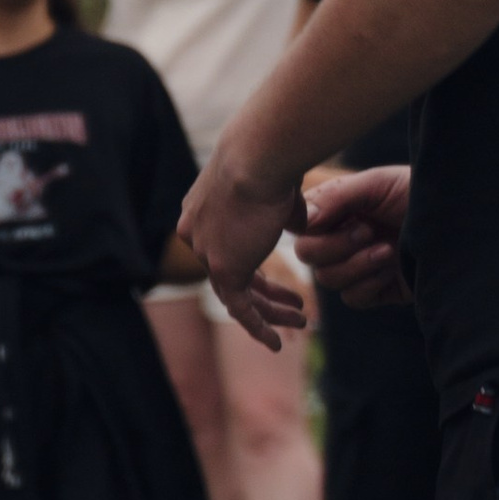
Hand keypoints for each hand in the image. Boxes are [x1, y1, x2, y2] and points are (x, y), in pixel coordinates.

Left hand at [181, 139, 308, 345]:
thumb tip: (301, 227)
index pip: (227, 248)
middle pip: (231, 274)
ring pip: (237, 294)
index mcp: (203, 212)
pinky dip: (258, 327)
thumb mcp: (281, 190)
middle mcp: (198, 234)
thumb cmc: (272, 161)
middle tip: (293, 304)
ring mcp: (207, 253)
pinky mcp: (223, 270)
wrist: (259, 157)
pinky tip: (276, 342)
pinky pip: (241, 308)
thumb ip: (287, 214)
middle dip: (266, 293)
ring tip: (300, 321)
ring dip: (270, 312)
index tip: (281, 280)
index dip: (256, 267)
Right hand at [291, 164, 411, 307]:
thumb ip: (338, 197)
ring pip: (328, 279)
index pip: (301, 226)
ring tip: (387, 249)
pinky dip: (369, 284)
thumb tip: (305, 220)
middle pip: (308, 255)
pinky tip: (392, 266)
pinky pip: (353, 298)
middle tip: (368, 231)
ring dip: (356, 265)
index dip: (313, 228)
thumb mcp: (378, 184)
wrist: (461, 221)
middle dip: (335, 247)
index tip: (345, 217)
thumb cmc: (417, 193)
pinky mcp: (378, 290)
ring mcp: (359, 264)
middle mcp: (344, 237)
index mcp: (338, 209)